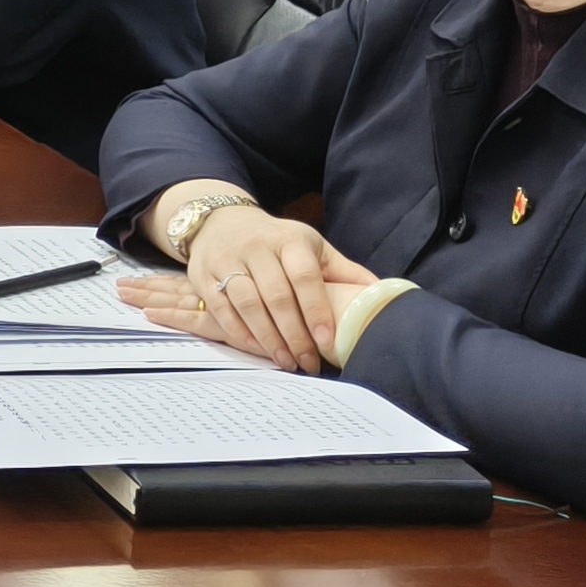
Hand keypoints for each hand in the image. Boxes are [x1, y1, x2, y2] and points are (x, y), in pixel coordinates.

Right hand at [118, 200, 370, 371]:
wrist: (220, 222)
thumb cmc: (277, 242)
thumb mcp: (312, 247)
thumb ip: (343, 271)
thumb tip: (382, 294)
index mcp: (289, 240)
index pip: (304, 277)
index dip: (317, 310)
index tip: (327, 343)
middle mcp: (256, 247)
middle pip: (276, 295)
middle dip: (294, 334)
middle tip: (308, 363)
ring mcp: (227, 260)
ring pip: (247, 303)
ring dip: (267, 338)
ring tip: (286, 362)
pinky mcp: (203, 274)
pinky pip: (221, 308)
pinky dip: (239, 332)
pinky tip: (257, 349)